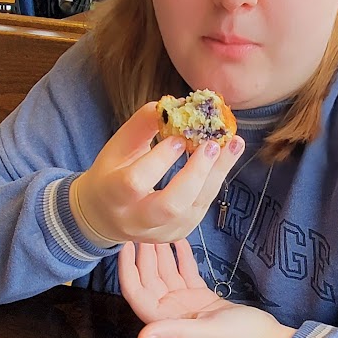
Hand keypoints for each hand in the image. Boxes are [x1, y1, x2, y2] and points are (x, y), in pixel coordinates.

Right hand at [72, 104, 244, 247]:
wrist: (104, 215)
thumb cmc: (111, 173)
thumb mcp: (118, 146)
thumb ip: (143, 125)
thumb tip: (176, 104)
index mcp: (112, 195)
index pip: (135, 182)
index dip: (159, 161)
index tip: (179, 137)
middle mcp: (135, 220)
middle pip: (170, 205)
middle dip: (196, 173)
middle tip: (214, 144)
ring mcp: (159, 232)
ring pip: (193, 209)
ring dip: (217, 176)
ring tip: (233, 145)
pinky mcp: (177, 234)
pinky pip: (201, 209)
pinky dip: (214, 182)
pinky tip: (224, 160)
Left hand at [118, 241, 294, 337]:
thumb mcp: (203, 333)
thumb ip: (172, 332)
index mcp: (165, 322)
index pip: (136, 293)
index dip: (128, 269)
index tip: (125, 245)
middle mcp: (171, 312)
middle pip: (149, 279)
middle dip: (144, 255)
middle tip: (142, 228)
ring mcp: (186, 304)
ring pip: (166, 273)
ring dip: (161, 253)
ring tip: (157, 228)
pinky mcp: (201, 296)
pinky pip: (186, 272)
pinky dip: (182, 256)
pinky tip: (178, 238)